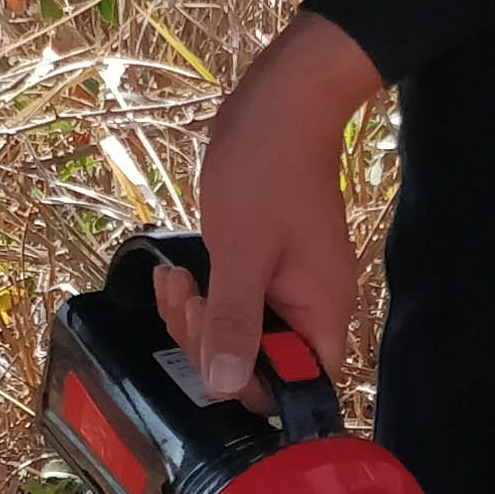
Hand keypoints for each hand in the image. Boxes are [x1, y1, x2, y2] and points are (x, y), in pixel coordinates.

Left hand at [160, 10, 382, 402]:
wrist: (278, 106)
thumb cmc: (266, 172)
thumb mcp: (243, 252)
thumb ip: (235, 323)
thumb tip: (227, 387)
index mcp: (321, 312)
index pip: (298, 386)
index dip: (251, 385)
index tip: (213, 350)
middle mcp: (311, 309)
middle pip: (261, 365)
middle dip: (211, 342)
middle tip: (186, 300)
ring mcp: (288, 289)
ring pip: (239, 335)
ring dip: (198, 317)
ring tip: (174, 282)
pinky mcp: (265, 269)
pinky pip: (233, 303)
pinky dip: (203, 296)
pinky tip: (176, 274)